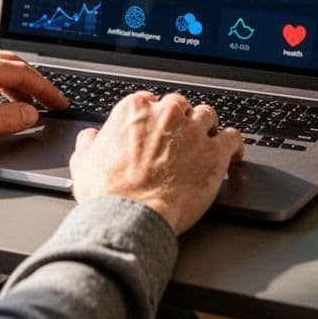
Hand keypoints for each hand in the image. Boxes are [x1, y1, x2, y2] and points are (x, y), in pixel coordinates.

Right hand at [69, 92, 244, 234]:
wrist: (130, 217)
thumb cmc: (108, 194)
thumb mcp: (83, 163)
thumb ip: (89, 143)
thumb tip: (91, 138)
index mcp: (135, 109)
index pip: (152, 101)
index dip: (156, 117)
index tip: (159, 129)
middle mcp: (166, 114)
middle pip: (182, 105)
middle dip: (182, 120)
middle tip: (181, 138)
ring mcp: (193, 131)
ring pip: (208, 116)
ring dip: (208, 128)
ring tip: (208, 142)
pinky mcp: (214, 152)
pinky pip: (233, 137)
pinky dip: (234, 144)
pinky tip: (233, 153)